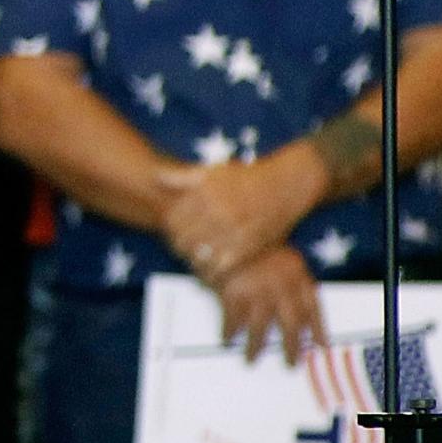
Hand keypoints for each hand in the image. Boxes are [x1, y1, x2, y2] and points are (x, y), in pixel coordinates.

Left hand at [157, 145, 323, 284]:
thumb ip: (183, 177)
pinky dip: (212, 271)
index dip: (169, 229)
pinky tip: (211, 270)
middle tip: (182, 249)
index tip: (173, 232)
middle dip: (178, 246)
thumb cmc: (246, 177)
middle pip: (183, 239)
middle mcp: (217, 212)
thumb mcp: (214, 171)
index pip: (173, 220)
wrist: (286, 185)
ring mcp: (233, 230)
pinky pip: (221, 267)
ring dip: (193, 260)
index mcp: (204, 193)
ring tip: (195, 259)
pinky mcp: (248, 247)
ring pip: (199, 255)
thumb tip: (156, 178)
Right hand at [211, 246, 326, 365]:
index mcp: (297, 274)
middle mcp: (282, 287)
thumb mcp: (280, 252)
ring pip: (261, 328)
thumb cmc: (253, 238)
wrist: (226, 224)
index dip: (318, 329)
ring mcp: (257, 291)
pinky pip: (232, 319)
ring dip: (256, 346)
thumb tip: (293, 305)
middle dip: (291, 347)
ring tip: (251, 358)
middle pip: (291, 326)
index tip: (320, 345)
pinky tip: (226, 338)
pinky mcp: (233, 293)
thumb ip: (288, 276)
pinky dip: (229, 331)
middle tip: (290, 363)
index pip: (313, 308)